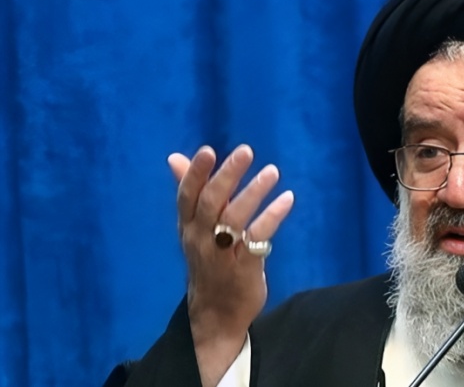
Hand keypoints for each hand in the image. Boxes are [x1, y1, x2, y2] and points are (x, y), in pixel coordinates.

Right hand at [168, 144, 293, 384]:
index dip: (195, 173)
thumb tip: (175, 158)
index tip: (208, 150)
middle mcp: (200, 239)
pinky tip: (287, 199)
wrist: (216, 314)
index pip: (186, 196)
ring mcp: (221, 255)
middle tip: (245, 152)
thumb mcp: (194, 229)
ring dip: (254, 192)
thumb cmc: (208, 263)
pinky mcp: (244, 268)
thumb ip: (191, 193)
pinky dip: (272, 216)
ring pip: (234, 219)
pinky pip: (257, 238)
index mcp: (188, 227)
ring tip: (271, 172)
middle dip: (227, 175)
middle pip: (210, 203)